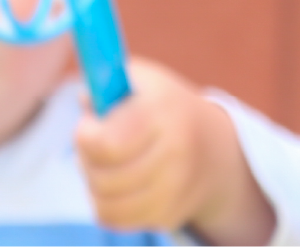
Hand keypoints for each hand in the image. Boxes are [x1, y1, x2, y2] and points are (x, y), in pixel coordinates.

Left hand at [75, 57, 273, 246]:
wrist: (213, 147)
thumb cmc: (158, 107)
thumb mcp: (137, 80)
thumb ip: (104, 83)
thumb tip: (87, 101)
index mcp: (163, 111)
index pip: (107, 144)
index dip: (86, 135)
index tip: (90, 124)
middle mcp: (177, 153)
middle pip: (103, 177)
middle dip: (86, 159)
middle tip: (96, 144)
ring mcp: (178, 189)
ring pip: (106, 202)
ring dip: (94, 183)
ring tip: (104, 163)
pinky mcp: (171, 214)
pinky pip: (117, 218)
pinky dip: (106, 204)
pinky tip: (116, 184)